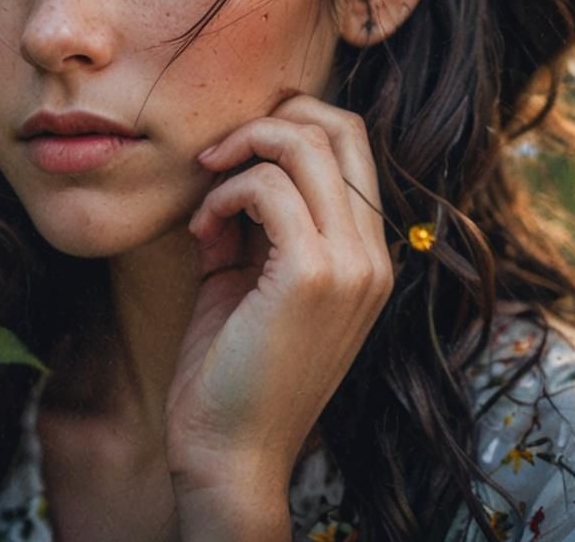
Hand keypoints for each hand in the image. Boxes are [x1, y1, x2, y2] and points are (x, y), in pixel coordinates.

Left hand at [165, 93, 392, 510]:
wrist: (228, 454)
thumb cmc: (233, 364)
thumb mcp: (250, 274)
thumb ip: (255, 216)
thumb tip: (230, 164)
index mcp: (367, 253)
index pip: (354, 144)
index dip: (294, 122)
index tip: (236, 152)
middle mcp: (373, 254)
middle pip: (341, 128)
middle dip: (270, 120)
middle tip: (218, 155)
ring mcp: (351, 265)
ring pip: (304, 146)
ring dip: (239, 153)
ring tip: (205, 198)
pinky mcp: (313, 276)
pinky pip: (268, 188)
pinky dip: (224, 193)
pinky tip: (201, 231)